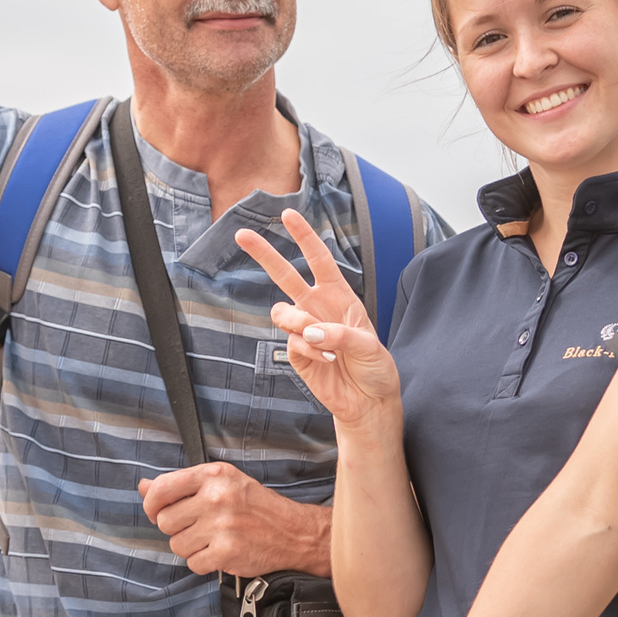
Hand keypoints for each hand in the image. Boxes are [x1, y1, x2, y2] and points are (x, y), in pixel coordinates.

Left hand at [140, 461, 329, 576]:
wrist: (293, 532)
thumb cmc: (256, 506)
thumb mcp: (223, 483)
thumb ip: (183, 485)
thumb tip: (144, 487)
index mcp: (214, 475)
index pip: (162, 488)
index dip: (152, 504)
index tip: (156, 512)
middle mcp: (216, 498)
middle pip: (166, 521)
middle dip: (177, 528)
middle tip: (198, 527)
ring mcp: (221, 526)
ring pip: (177, 545)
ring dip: (191, 547)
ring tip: (212, 539)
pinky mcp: (226, 552)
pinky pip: (193, 563)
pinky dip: (204, 562)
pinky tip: (220, 552)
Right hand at [236, 208, 402, 432]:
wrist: (368, 402)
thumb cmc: (375, 368)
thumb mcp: (369, 345)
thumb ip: (341, 333)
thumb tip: (310, 330)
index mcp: (339, 296)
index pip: (319, 259)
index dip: (304, 236)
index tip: (287, 214)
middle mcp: (318, 308)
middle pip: (285, 275)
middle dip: (264, 253)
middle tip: (242, 233)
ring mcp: (304, 330)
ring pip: (282, 312)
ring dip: (297, 322)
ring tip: (318, 339)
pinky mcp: (296, 353)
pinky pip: (292, 342)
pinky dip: (308, 349)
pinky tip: (326, 359)